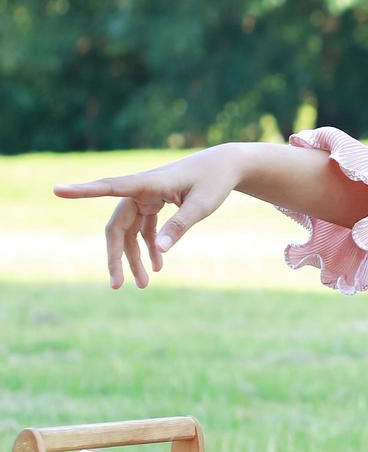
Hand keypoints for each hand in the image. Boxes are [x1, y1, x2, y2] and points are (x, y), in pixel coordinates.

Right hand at [53, 147, 242, 288]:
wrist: (226, 165)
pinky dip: (149, 246)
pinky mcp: (154, 202)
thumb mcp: (202, 205)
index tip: (57, 190)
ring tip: (143, 284)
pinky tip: (157, 266)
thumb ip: (179, 226)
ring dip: (134, 257)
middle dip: (116, 257)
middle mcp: (141, 189)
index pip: (109, 187)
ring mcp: (146, 197)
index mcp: (148, 183)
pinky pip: (144, 228)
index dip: (83, 191)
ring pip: (130, 231)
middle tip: (117, 286)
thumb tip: (158, 252)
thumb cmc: (215, 181)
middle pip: (118, 226)